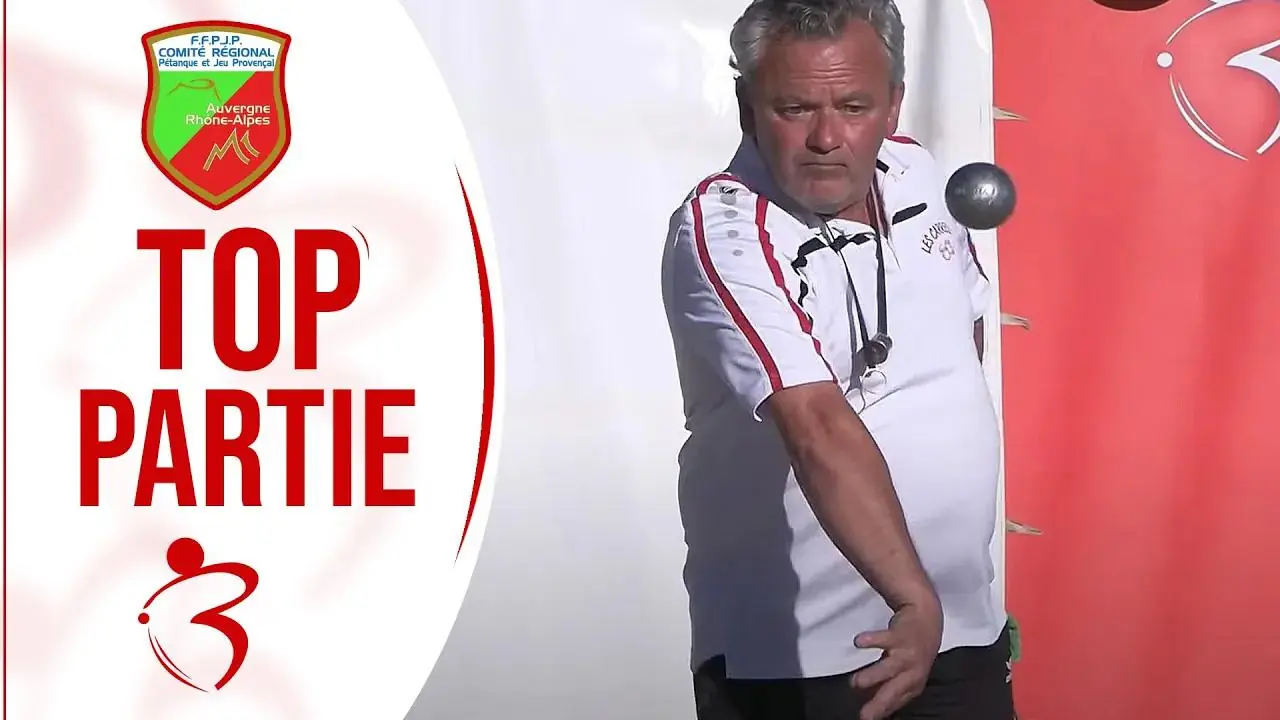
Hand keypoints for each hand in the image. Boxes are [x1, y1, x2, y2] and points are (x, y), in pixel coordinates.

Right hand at [849, 599, 942, 719]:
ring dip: (873, 675)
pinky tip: (858, 642)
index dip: (881, 711)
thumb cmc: (912, 651)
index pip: (895, 702)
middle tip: (864, 714)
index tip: (865, 719)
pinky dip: (871, 640)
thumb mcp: (904, 673)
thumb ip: (886, 687)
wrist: (927, 619)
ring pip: (889, 667)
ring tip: (856, 683)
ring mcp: (906, 653)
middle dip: (879, 702)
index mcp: (912, 685)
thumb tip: (867, 702)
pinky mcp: (899, 635)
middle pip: (894, 690)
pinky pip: (884, 638)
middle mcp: (911, 672)